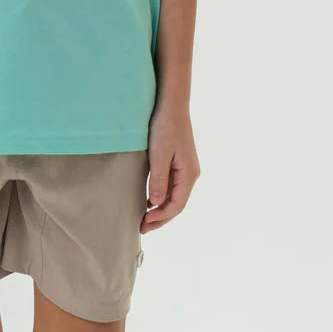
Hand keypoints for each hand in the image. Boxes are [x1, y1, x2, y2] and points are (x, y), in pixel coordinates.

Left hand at [141, 103, 199, 232]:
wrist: (171, 103)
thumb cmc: (165, 127)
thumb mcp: (159, 154)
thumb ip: (159, 179)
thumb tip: (157, 204)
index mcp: (189, 174)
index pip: (176, 205)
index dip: (161, 218)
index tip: (143, 223)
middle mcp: (190, 174)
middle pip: (176, 204)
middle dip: (160, 218)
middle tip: (142, 228)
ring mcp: (185, 168)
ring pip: (174, 196)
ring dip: (160, 208)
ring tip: (144, 217)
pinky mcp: (178, 161)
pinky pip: (171, 185)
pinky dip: (161, 196)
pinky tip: (149, 199)